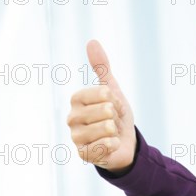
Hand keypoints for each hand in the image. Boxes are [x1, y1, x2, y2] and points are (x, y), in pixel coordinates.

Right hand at [67, 40, 136, 171]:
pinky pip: (104, 146)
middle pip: (105, 110)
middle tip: (114, 121)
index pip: (102, 93)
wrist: (124, 143)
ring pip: (106, 127)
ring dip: (116, 130)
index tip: (114, 104)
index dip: (114, 99)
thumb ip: (101, 67)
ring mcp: (76, 137)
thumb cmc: (116, 115)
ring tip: (112, 133)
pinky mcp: (83, 154)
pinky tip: (111, 145)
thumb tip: (92, 41)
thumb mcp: (112, 90)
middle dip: (117, 116)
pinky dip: (113, 144)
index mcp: (76, 100)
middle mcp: (72, 118)